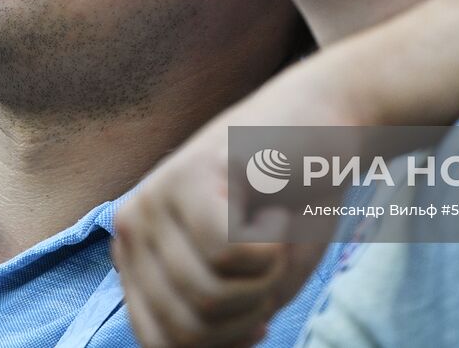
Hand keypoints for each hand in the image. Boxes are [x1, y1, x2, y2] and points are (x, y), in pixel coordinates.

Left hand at [112, 61, 356, 346]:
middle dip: (248, 311)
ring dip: (263, 277)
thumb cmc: (293, 209)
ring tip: (270, 227)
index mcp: (138, 259)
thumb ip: (215, 329)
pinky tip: (271, 201)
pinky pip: (226, 253)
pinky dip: (271, 242)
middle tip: (269, 256)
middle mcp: (131, 228)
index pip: (162, 346)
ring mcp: (153, 199)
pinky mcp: (186, 175)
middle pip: (186, 331)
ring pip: (206, 297)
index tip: (258, 315)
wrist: (327, 131)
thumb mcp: (252, 288)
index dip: (224, 343)